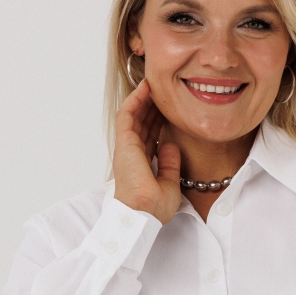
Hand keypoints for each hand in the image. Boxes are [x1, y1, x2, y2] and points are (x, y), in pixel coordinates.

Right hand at [112, 79, 181, 223]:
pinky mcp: (124, 143)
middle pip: (143, 122)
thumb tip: (171, 145)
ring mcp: (127, 147)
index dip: (159, 120)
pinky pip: (127, 115)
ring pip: (134, 115)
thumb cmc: (154, 207)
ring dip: (143, 98)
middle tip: (164, 88)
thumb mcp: (170, 183)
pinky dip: (135, 100)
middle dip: (152, 105)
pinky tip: (145, 88)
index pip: (151, 135)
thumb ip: (170, 164)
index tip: (169, 107)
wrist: (143, 212)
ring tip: (154, 82)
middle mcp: (133, 154)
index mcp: (143, 163)